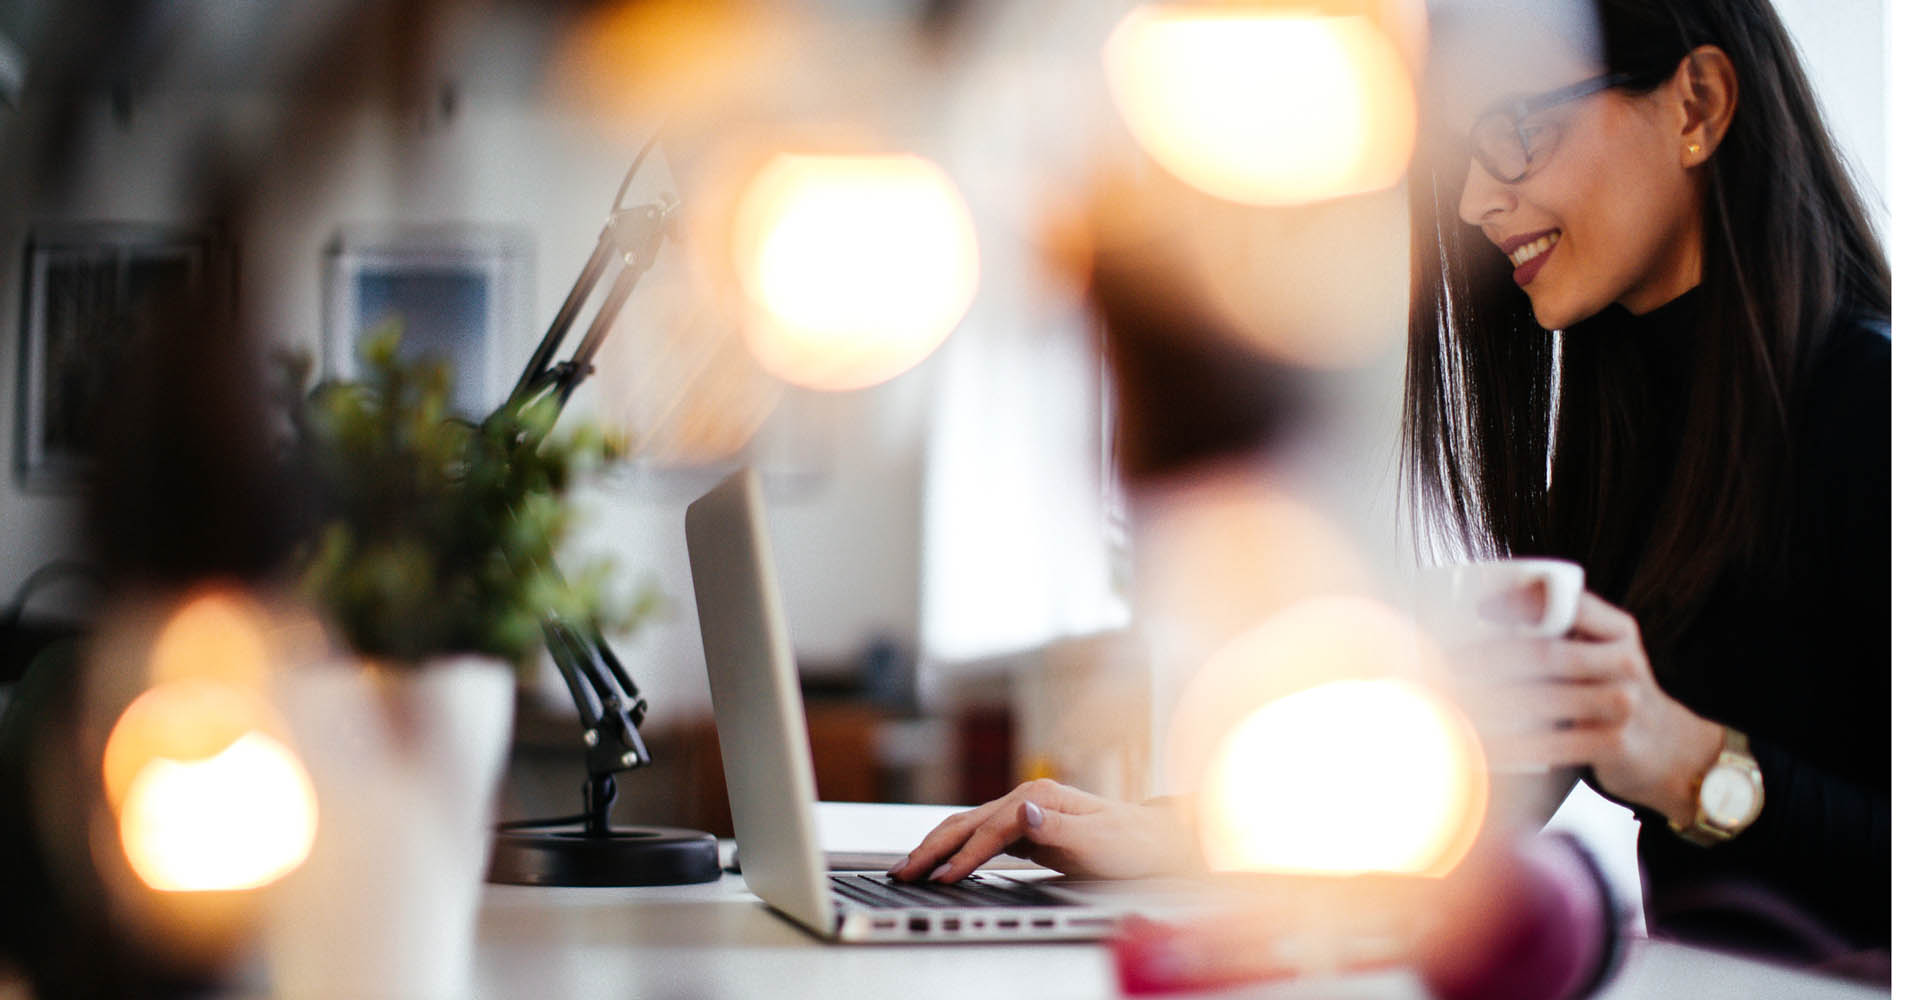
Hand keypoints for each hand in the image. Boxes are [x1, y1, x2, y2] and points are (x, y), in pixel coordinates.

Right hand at [888, 779, 1198, 882]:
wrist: (1154, 841)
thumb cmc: (1131, 843)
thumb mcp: (1101, 839)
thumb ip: (1059, 827)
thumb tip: (1024, 812)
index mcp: (1040, 798)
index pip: (989, 829)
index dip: (963, 856)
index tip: (941, 879)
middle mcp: (1027, 799)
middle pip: (966, 822)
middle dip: (931, 848)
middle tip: (901, 872)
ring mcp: (1023, 811)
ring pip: (965, 826)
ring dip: (934, 847)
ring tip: (906, 867)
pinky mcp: (1023, 827)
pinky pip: (977, 836)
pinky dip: (951, 848)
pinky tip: (938, 861)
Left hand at [1452, 592, 1723, 823]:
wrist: (1671, 751)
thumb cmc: (1613, 695)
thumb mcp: (1603, 655)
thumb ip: (1563, 634)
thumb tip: (1475, 620)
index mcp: (1618, 630)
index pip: (1568, 604)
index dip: (1520, 601)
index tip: (1475, 607)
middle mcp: (1624, 661)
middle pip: (1544, 653)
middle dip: (1487, 658)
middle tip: (1445, 664)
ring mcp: (1624, 704)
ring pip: (1542, 699)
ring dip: (1489, 703)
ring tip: (1450, 702)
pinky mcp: (1615, 744)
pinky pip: (1552, 744)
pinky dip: (1511, 746)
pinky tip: (1480, 746)